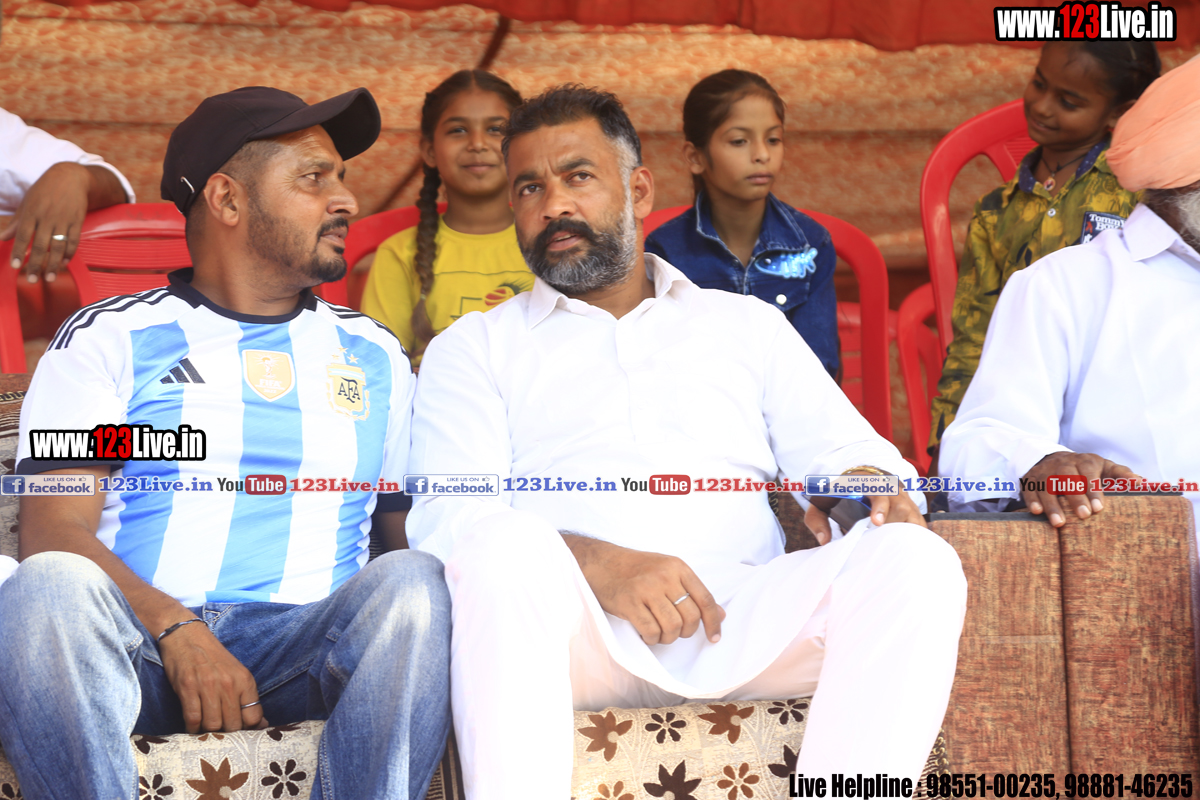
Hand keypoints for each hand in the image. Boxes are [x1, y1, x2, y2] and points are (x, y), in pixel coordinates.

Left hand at [2, 162, 100, 279]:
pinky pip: (73, 241)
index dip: (18, 251)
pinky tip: (64, 263)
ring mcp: (64, 220)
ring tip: (50, 277)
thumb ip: (17, 222)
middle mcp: (47, 217)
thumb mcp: (27, 202)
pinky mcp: (77, 221)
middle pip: (40, 245)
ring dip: (54, 264)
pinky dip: (69, 253)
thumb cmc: (44, 190)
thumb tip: (3, 238)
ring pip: (58, 246)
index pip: (23, 235)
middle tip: (32, 279)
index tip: (15, 266)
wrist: (70, 177)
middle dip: (35, 264)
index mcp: (32, 212)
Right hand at [157, 620, 266, 732]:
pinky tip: (194, 726)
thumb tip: (261, 724)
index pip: (253, 717)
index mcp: (245, 680)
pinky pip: (193, 719)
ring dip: (209, 733)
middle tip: (221, 735)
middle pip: (233, 725)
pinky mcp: (188, 688)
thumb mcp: (237, 674)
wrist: (187, 637)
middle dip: (227, 734)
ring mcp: (208, 686)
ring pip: (213, 725)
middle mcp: (229, 684)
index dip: (248, 730)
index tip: (241, 733)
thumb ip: (247, 699)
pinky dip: (193, 728)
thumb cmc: (214, 659)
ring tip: (207, 731)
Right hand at [563, 535, 724, 645]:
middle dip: (686, 632)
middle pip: (690, 617)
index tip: (714, 638)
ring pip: (672, 626)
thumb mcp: (668, 571)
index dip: (713, 622)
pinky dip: (651, 638)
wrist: (601, 562)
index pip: (706, 599)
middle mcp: (665, 576)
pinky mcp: (629, 602)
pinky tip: (646, 633)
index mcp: (678, 567)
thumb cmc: (636, 569)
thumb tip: (721, 615)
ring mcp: (646, 589)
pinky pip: (651, 631)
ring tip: (659, 633)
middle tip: (674, 631)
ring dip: (668, 637)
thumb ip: (692, 591)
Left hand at [805, 471, 927, 544]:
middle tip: (881, 543)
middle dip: (892, 527)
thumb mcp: (822, 502)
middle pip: (900, 507)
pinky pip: (920, 525)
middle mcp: (891, 489)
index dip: (880, 507)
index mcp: (868, 483)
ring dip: (903, 534)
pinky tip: (906, 550)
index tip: (877, 522)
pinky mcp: (913, 511)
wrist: (862, 481)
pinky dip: (915, 537)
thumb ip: (817, 520)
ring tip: (891, 549)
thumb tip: (824, 541)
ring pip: (912, 517)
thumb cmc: (840, 495)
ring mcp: (904, 500)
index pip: (879, 492)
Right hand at [1021, 451, 1141, 526]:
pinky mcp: (1030, 479)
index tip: (1099, 508)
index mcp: (1084, 461)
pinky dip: (1032, 500)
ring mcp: (1045, 471)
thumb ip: (1120, 474)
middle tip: (1084, 515)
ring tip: (1059, 523)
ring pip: (1047, 486)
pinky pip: (1029, 489)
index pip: (1088, 473)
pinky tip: (1037, 512)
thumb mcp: (1103, 466)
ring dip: (1052, 504)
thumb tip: (1140, 482)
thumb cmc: (1084, 468)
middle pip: (1067, 479)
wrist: (1051, 457)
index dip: (1093, 490)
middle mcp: (1063, 464)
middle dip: (1075, 497)